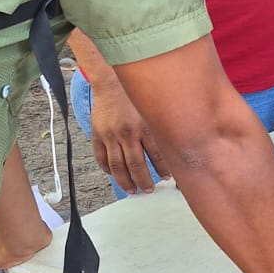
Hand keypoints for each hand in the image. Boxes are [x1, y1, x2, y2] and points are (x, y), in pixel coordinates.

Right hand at [88, 78, 169, 193]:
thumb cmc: (135, 95)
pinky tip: (115, 175)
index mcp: (144, 125)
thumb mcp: (153, 109)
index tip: (167, 178)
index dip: (162, 169)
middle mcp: (126, 132)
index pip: (155, 154)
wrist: (111, 83)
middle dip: (143, 180)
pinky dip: (107, 169)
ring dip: (125, 181)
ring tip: (132, 190)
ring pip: (117, 166)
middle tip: (149, 189)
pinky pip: (101, 158)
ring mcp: (110, 135)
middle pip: (135, 165)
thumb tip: (176, 143)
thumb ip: (161, 126)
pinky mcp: (97, 135)